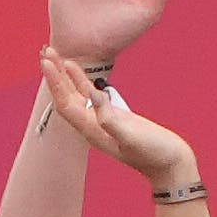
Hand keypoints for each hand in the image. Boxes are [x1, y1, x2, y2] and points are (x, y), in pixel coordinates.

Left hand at [41, 49, 194, 186]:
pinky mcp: (113, 116)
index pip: (65, 103)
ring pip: (76, 95)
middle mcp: (91, 125)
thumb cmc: (154, 153)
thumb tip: (93, 95)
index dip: (55, 82)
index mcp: (91, 130)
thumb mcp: (132, 136)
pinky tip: (78, 70)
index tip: (48, 62)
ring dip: (65, 76)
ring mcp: (101, 120)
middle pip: (65, 97)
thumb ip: (111, 119)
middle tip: (46, 52)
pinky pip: (91, 95)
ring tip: (56, 56)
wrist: (170, 164)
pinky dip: (82, 81)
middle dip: (55, 76)